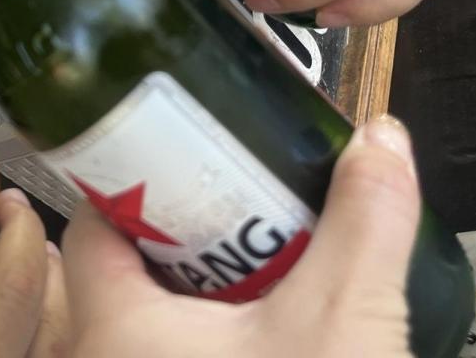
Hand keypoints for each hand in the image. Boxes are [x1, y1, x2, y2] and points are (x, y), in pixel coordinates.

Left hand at [63, 115, 420, 357]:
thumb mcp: (342, 321)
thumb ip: (365, 222)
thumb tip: (381, 139)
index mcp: (113, 326)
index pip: (94, 219)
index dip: (142, 176)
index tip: (194, 152)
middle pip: (128, 266)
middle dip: (194, 230)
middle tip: (252, 205)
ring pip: (156, 319)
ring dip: (211, 288)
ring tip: (273, 265)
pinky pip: (178, 353)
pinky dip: (219, 335)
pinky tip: (275, 330)